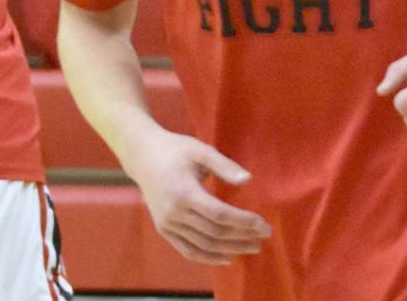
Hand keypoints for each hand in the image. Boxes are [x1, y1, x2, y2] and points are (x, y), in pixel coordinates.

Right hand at [126, 128, 271, 264]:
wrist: (142, 155)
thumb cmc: (174, 149)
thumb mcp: (199, 150)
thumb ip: (224, 166)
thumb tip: (248, 180)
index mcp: (184, 192)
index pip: (220, 214)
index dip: (244, 222)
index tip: (264, 225)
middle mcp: (174, 212)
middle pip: (214, 233)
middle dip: (242, 237)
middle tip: (264, 237)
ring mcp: (167, 224)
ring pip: (203, 245)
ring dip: (230, 249)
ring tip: (252, 247)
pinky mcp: (163, 229)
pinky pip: (188, 250)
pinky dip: (208, 257)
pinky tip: (227, 257)